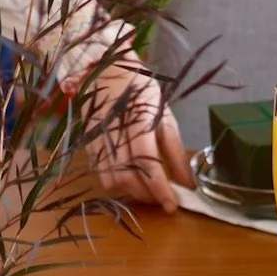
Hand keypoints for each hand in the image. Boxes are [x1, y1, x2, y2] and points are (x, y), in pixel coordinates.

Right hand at [85, 55, 191, 211]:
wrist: (105, 70)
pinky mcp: (88, 143)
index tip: (172, 205)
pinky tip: (129, 177)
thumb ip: (175, 150)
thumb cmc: (141, 91)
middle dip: (147, 195)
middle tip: (163, 198)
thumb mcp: (165, 115)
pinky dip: (116, 183)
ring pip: (111, 181)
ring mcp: (98, 139)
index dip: (159, 188)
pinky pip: (100, 173)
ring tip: (146, 189)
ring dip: (131, 192)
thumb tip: (188, 183)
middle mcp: (115, 132)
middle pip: (128, 177)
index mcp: (138, 121)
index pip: (147, 164)